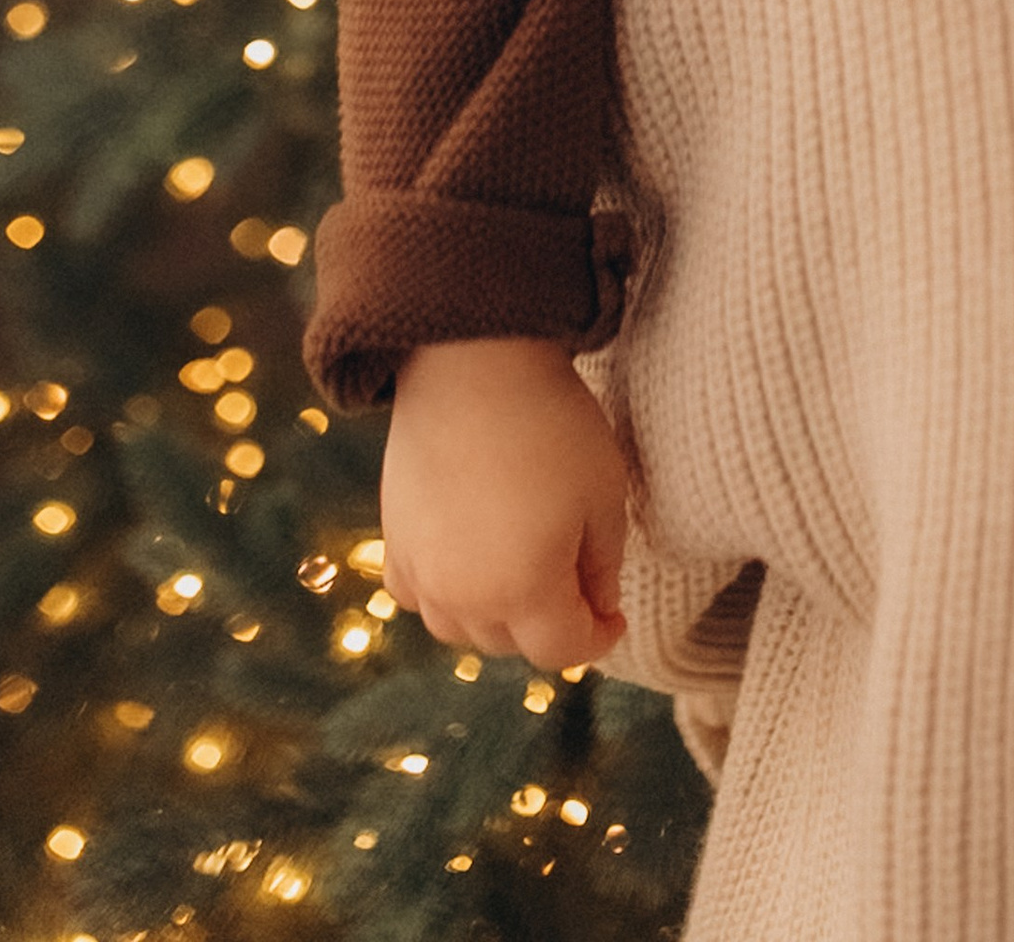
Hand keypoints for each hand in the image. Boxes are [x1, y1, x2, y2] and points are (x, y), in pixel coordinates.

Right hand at [380, 336, 628, 668]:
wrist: (473, 364)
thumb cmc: (552, 426)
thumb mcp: (605, 494)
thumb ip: (604, 565)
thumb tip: (597, 604)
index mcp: (523, 592)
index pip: (563, 649)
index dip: (598, 637)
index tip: (618, 616)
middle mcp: (463, 598)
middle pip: (512, 643)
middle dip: (549, 626)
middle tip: (579, 588)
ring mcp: (422, 573)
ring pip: (462, 628)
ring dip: (496, 618)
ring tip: (525, 579)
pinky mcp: (395, 541)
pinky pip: (418, 595)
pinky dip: (445, 593)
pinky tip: (467, 564)